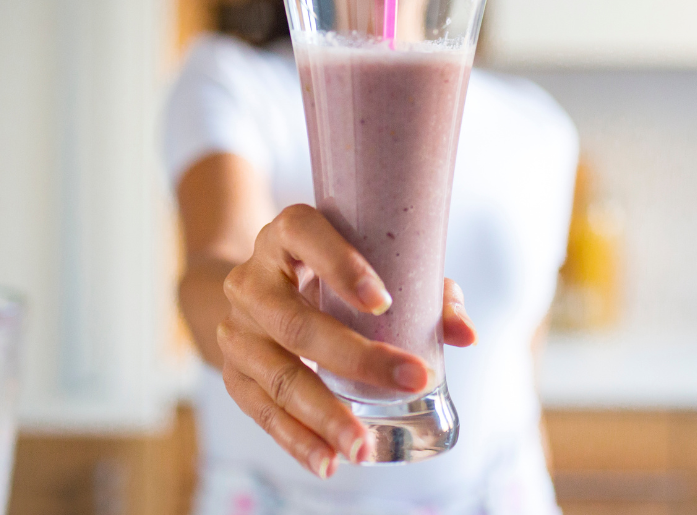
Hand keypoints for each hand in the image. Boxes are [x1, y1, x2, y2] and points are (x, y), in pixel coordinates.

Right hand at [217, 204, 476, 478]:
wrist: (263, 287)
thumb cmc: (333, 272)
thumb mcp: (372, 266)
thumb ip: (423, 292)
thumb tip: (464, 334)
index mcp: (286, 235)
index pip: (304, 235)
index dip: (342, 266)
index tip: (384, 302)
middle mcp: (252, 279)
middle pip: (296, 322)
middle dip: (356, 359)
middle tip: (411, 382)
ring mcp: (237, 329)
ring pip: (279, 375)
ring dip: (324, 414)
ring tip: (363, 446)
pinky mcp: (232, 372)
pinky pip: (262, 411)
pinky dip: (297, 440)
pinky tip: (327, 460)